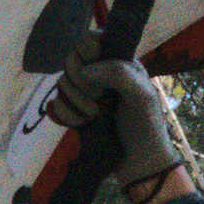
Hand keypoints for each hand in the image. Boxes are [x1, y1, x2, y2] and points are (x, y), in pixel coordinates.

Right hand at [49, 54, 180, 193]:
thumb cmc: (146, 126)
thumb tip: (86, 70)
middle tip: (98, 98)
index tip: (91, 64)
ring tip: (94, 115)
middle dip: (80, 82)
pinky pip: (58, 105)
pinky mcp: (76, 111)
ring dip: (76, 101)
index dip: (85, 49)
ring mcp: (86, 93)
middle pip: (72, 61)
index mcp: (119, 62)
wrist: (138, 163)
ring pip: (62, 83)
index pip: (91, 40)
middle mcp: (100, 73)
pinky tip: (82, 124)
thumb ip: (119, 74)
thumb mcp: (141, 96)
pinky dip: (68, 115)